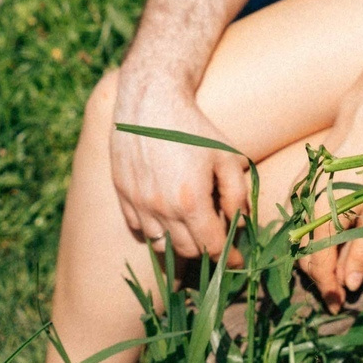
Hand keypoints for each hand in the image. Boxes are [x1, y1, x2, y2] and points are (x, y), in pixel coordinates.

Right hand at [110, 80, 246, 259]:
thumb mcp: (227, 156)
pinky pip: (139, 227)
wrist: (150, 101)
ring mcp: (138, 203)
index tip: (237, 261)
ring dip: (178, 243)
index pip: (211, 247)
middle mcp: (161, 209)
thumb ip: (237, 194)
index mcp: (191, 202)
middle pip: (186, 250)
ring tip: (191, 230)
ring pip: (160, 244)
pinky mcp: (122, 194)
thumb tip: (240, 223)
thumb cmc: (193, 128)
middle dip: (205, 250)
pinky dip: (155, 230)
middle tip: (216, 239)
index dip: (228, 257)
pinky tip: (167, 217)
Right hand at [297, 104, 362, 311]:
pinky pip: (297, 223)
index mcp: (325, 220)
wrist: (359, 132)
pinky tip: (320, 243)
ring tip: (330, 273)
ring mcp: (298, 200)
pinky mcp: (296, 190)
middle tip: (335, 293)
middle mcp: (305, 212)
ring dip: (312, 260)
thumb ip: (361, 252)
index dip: (327, 290)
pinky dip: (307, 239)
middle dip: (319, 279)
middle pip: (306, 259)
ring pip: (299, 242)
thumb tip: (350, 286)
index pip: (320, 267)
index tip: (336, 307)